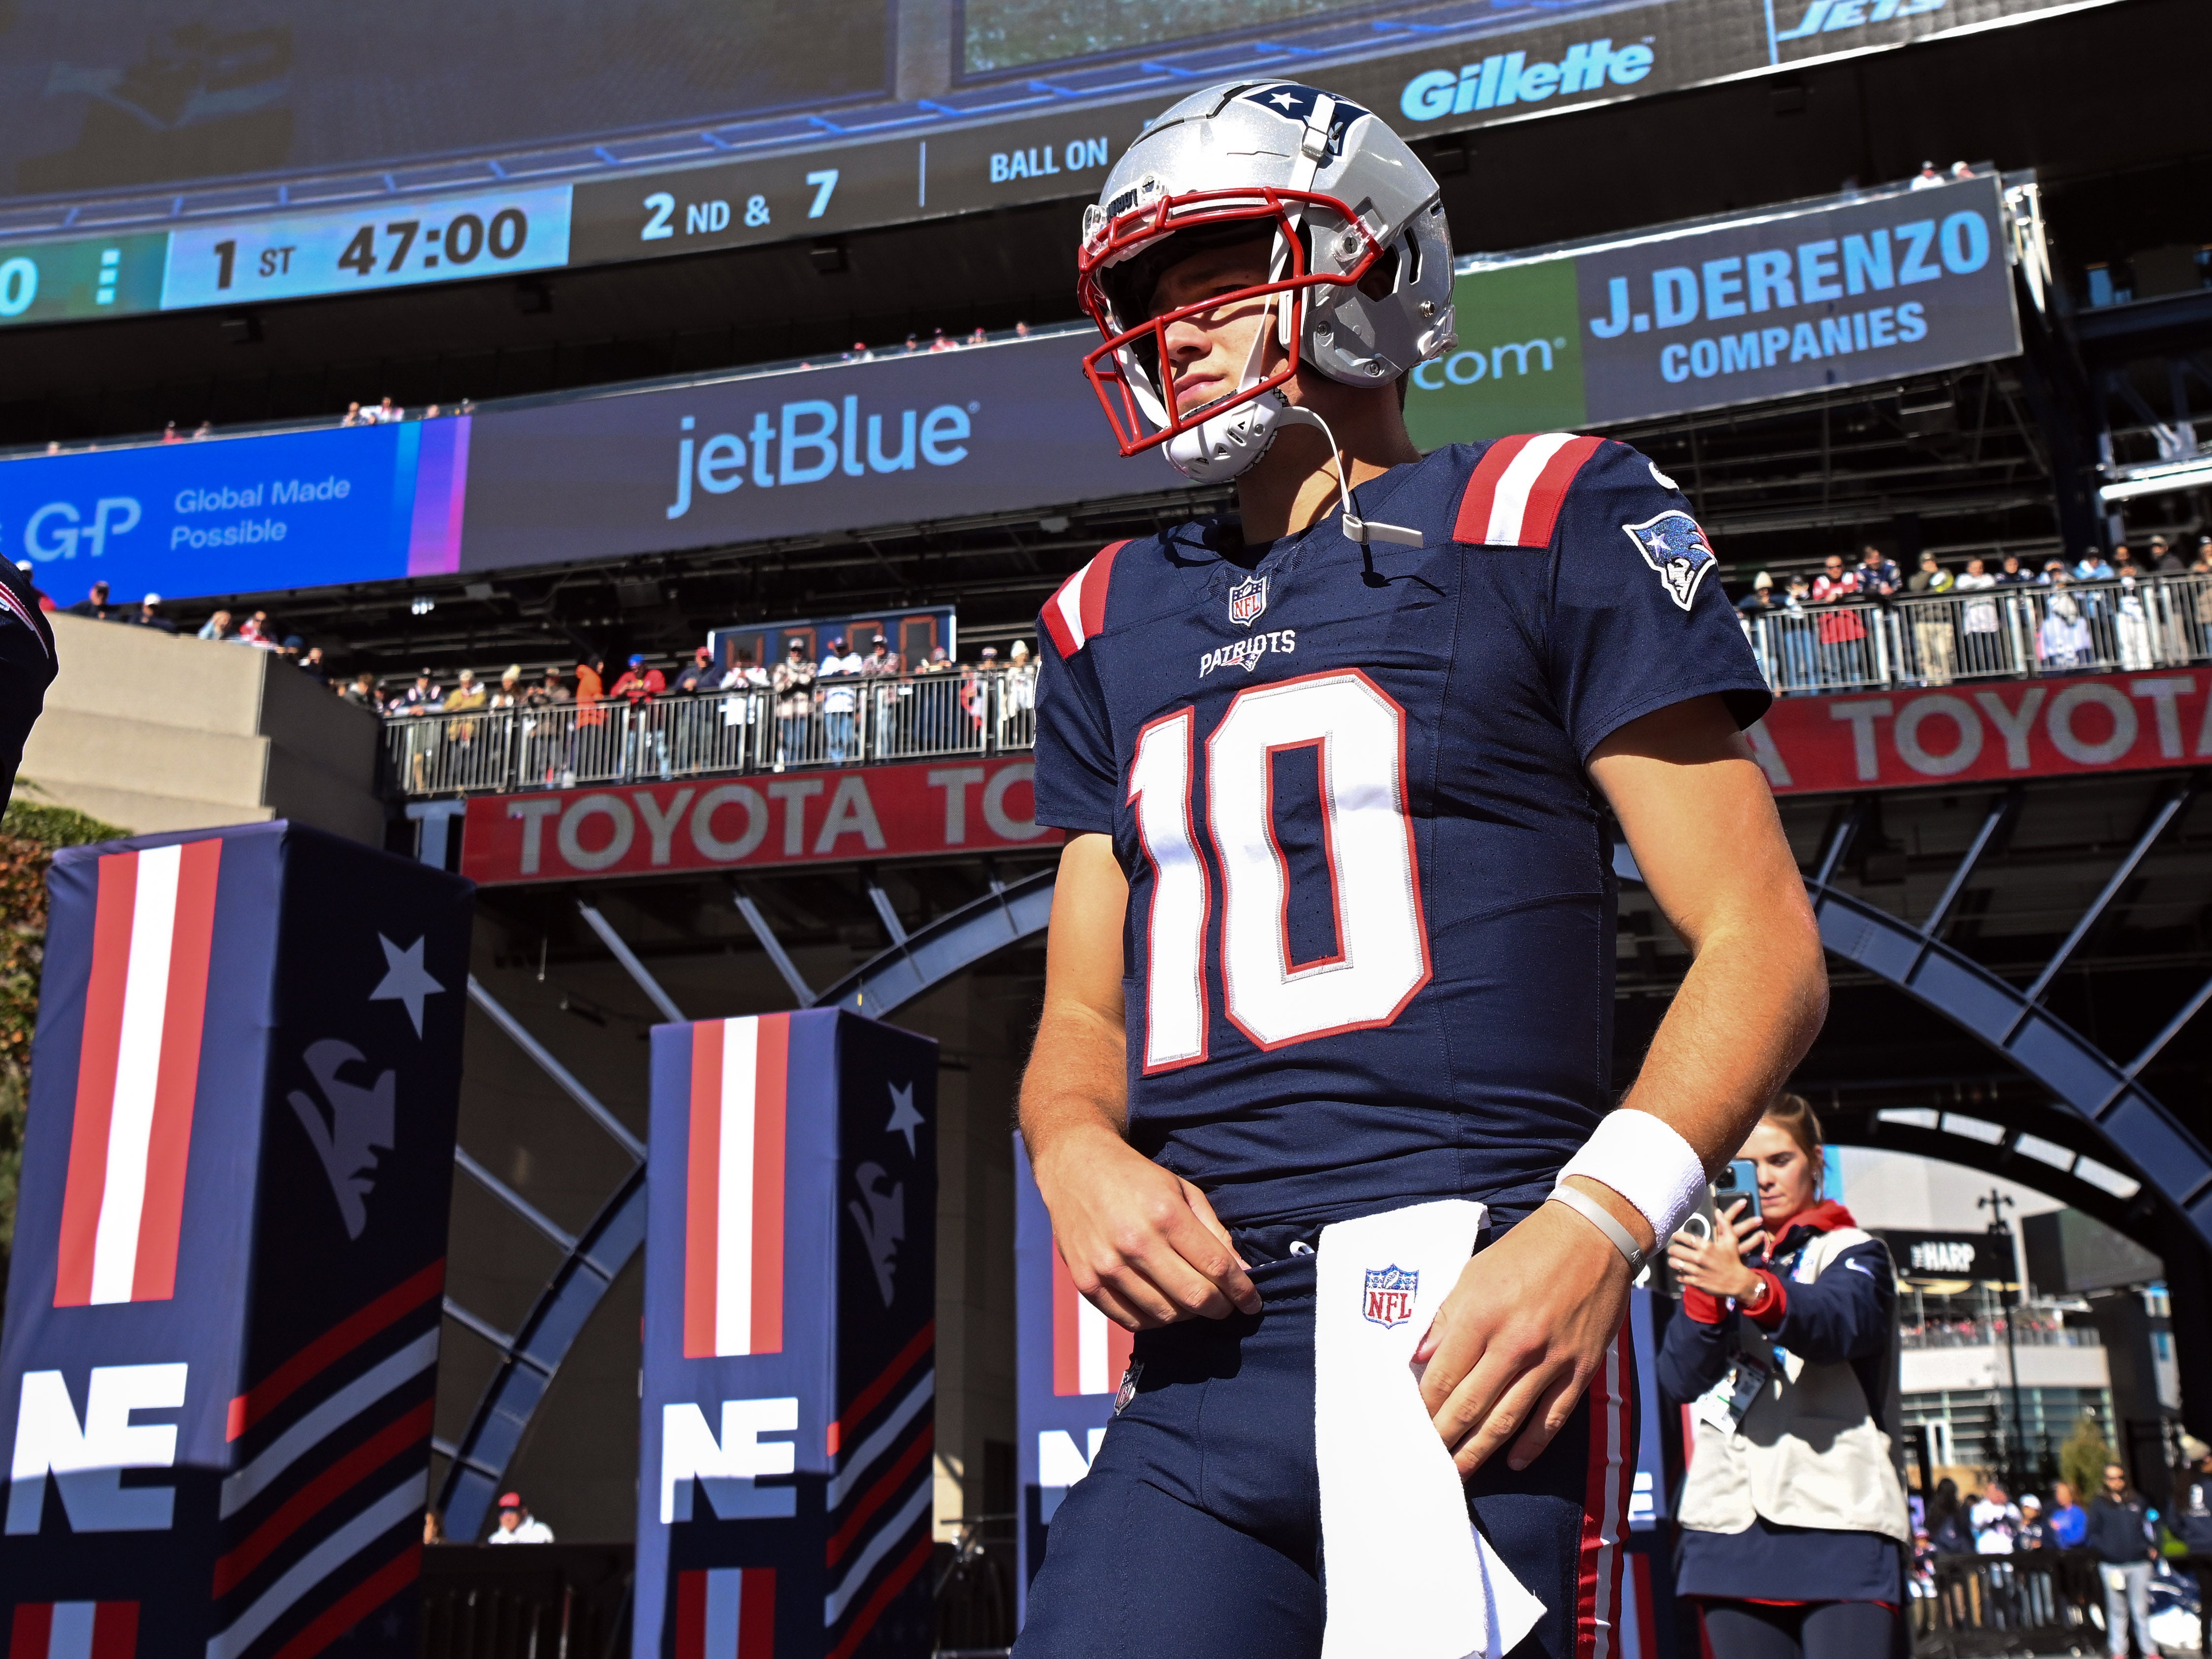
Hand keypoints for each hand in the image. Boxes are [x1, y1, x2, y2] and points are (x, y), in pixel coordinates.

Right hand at [1033, 1123, 1259, 1329]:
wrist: (1075, 1166)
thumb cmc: (1136, 1178)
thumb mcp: (1181, 1190)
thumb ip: (1213, 1231)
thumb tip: (1242, 1272)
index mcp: (1165, 1213)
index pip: (1216, 1267)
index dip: (1241, 1290)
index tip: (1252, 1302)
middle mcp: (1136, 1241)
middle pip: (1194, 1296)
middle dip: (1220, 1307)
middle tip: (1226, 1305)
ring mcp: (1108, 1265)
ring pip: (1165, 1314)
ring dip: (1189, 1315)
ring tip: (1192, 1302)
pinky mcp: (1086, 1281)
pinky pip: (1130, 1320)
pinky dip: (1155, 1320)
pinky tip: (1163, 1306)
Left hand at [1414, 1201, 1633, 1475]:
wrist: (1593, 1237)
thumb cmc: (1527, 1251)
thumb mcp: (1475, 1272)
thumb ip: (1445, 1316)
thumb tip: (1418, 1357)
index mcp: (1482, 1315)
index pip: (1444, 1376)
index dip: (1425, 1407)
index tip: (1410, 1427)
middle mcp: (1515, 1343)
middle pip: (1472, 1405)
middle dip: (1446, 1438)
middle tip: (1428, 1464)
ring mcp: (1551, 1360)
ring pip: (1508, 1419)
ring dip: (1481, 1451)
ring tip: (1460, 1473)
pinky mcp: (1580, 1370)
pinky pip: (1552, 1417)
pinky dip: (1532, 1445)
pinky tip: (1513, 1461)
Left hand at [1665, 1199, 1765, 1301]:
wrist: (1738, 1281)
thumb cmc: (1733, 1259)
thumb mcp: (1731, 1240)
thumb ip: (1724, 1225)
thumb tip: (1718, 1211)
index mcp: (1706, 1246)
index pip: (1685, 1238)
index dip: (1677, 1235)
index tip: (1674, 1235)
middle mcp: (1700, 1258)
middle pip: (1677, 1251)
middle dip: (1672, 1249)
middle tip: (1672, 1248)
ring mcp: (1697, 1271)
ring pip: (1676, 1264)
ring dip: (1673, 1261)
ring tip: (1672, 1260)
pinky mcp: (1697, 1282)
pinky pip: (1682, 1277)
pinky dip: (1679, 1275)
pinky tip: (1679, 1272)